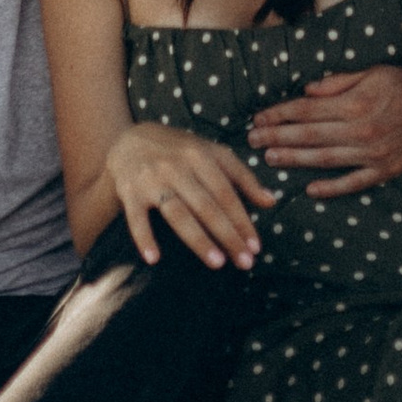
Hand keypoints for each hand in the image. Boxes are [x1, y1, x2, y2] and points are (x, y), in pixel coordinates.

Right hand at [104, 121, 279, 269]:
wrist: (131, 139)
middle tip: (245, 262)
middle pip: (206, 206)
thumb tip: (271, 201)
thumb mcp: (212, 153)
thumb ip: (242, 177)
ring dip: (198, 239)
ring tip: (217, 262)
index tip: (256, 246)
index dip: (242, 220)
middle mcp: (176, 166)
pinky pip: (136, 218)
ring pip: (178, 213)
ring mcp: (152, 179)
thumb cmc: (180, 151)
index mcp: (200, 155)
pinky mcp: (130, 191)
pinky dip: (144, 238)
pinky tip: (154, 259)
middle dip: (228, 235)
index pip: (226, 193)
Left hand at [247, 63, 401, 194]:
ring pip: (324, 158)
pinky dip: (331, 187)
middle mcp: (359, 129)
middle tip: (251, 141)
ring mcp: (371, 153)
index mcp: (354, 103)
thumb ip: (338, 82)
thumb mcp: (372, 72)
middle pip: (309, 134)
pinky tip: (311, 190)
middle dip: (277, 137)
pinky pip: (353, 182)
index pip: (306, 109)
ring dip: (294, 160)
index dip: (279, 114)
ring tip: (269, 160)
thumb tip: (307, 90)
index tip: (258, 118)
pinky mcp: (383, 170)